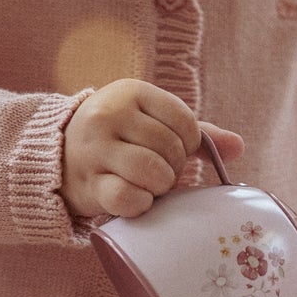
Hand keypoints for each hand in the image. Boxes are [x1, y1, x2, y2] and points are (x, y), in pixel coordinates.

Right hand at [61, 81, 242, 219]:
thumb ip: (196, 133)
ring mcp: (94, 150)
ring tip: (151, 184)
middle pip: (170, 148)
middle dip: (174, 167)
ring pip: (153, 172)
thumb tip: (239, 147)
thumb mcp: (152, 122)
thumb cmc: (118, 138)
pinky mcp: (88, 184)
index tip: (177, 150)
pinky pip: (129, 198)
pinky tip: (137, 199)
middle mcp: (108, 115)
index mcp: (131, 92)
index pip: (183, 120)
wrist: (58, 156)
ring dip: (161, 186)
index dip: (189, 142)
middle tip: (161, 171)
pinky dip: (141, 204)